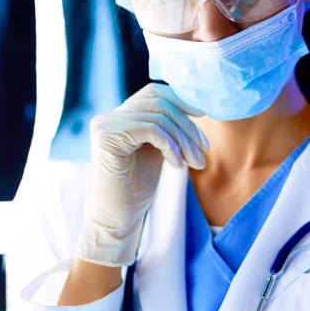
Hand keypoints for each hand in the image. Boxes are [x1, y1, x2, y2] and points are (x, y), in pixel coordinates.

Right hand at [74, 83, 209, 266]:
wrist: (118, 218)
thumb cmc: (137, 189)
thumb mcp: (157, 150)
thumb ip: (166, 128)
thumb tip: (195, 106)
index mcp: (119, 117)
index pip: (153, 93)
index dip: (180, 100)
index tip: (203, 115)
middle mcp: (108, 117)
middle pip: (158, 103)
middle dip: (187, 126)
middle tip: (204, 149)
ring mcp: (105, 125)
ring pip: (158, 117)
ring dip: (183, 140)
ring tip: (196, 163)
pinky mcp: (106, 138)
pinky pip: (150, 130)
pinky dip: (170, 146)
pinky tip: (177, 165)